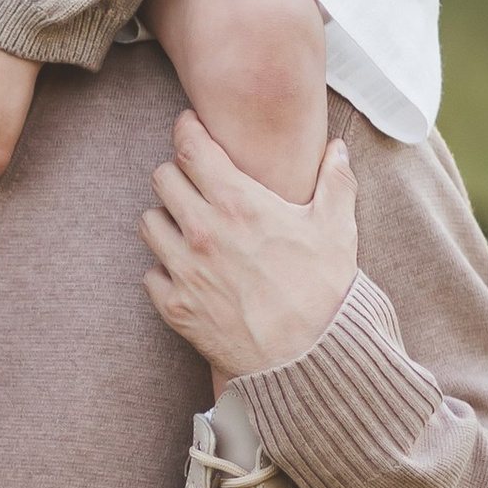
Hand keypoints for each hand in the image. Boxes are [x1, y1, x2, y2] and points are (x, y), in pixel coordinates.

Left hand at [140, 114, 358, 378]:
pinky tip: (188, 272)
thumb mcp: (337, 229)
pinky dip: (165, 269)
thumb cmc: (325, 291)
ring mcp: (184, 270)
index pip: (190, 147)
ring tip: (189, 226)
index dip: (187, 130)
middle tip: (195, 181)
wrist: (309, 359)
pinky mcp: (175, 307)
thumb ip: (336, 181)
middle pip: (162, 177)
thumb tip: (337, 149)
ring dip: (166, 219)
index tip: (191, 127)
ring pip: (149, 222)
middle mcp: (203, 231)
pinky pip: (150, 273)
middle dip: (177, 173)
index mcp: (238, 203)